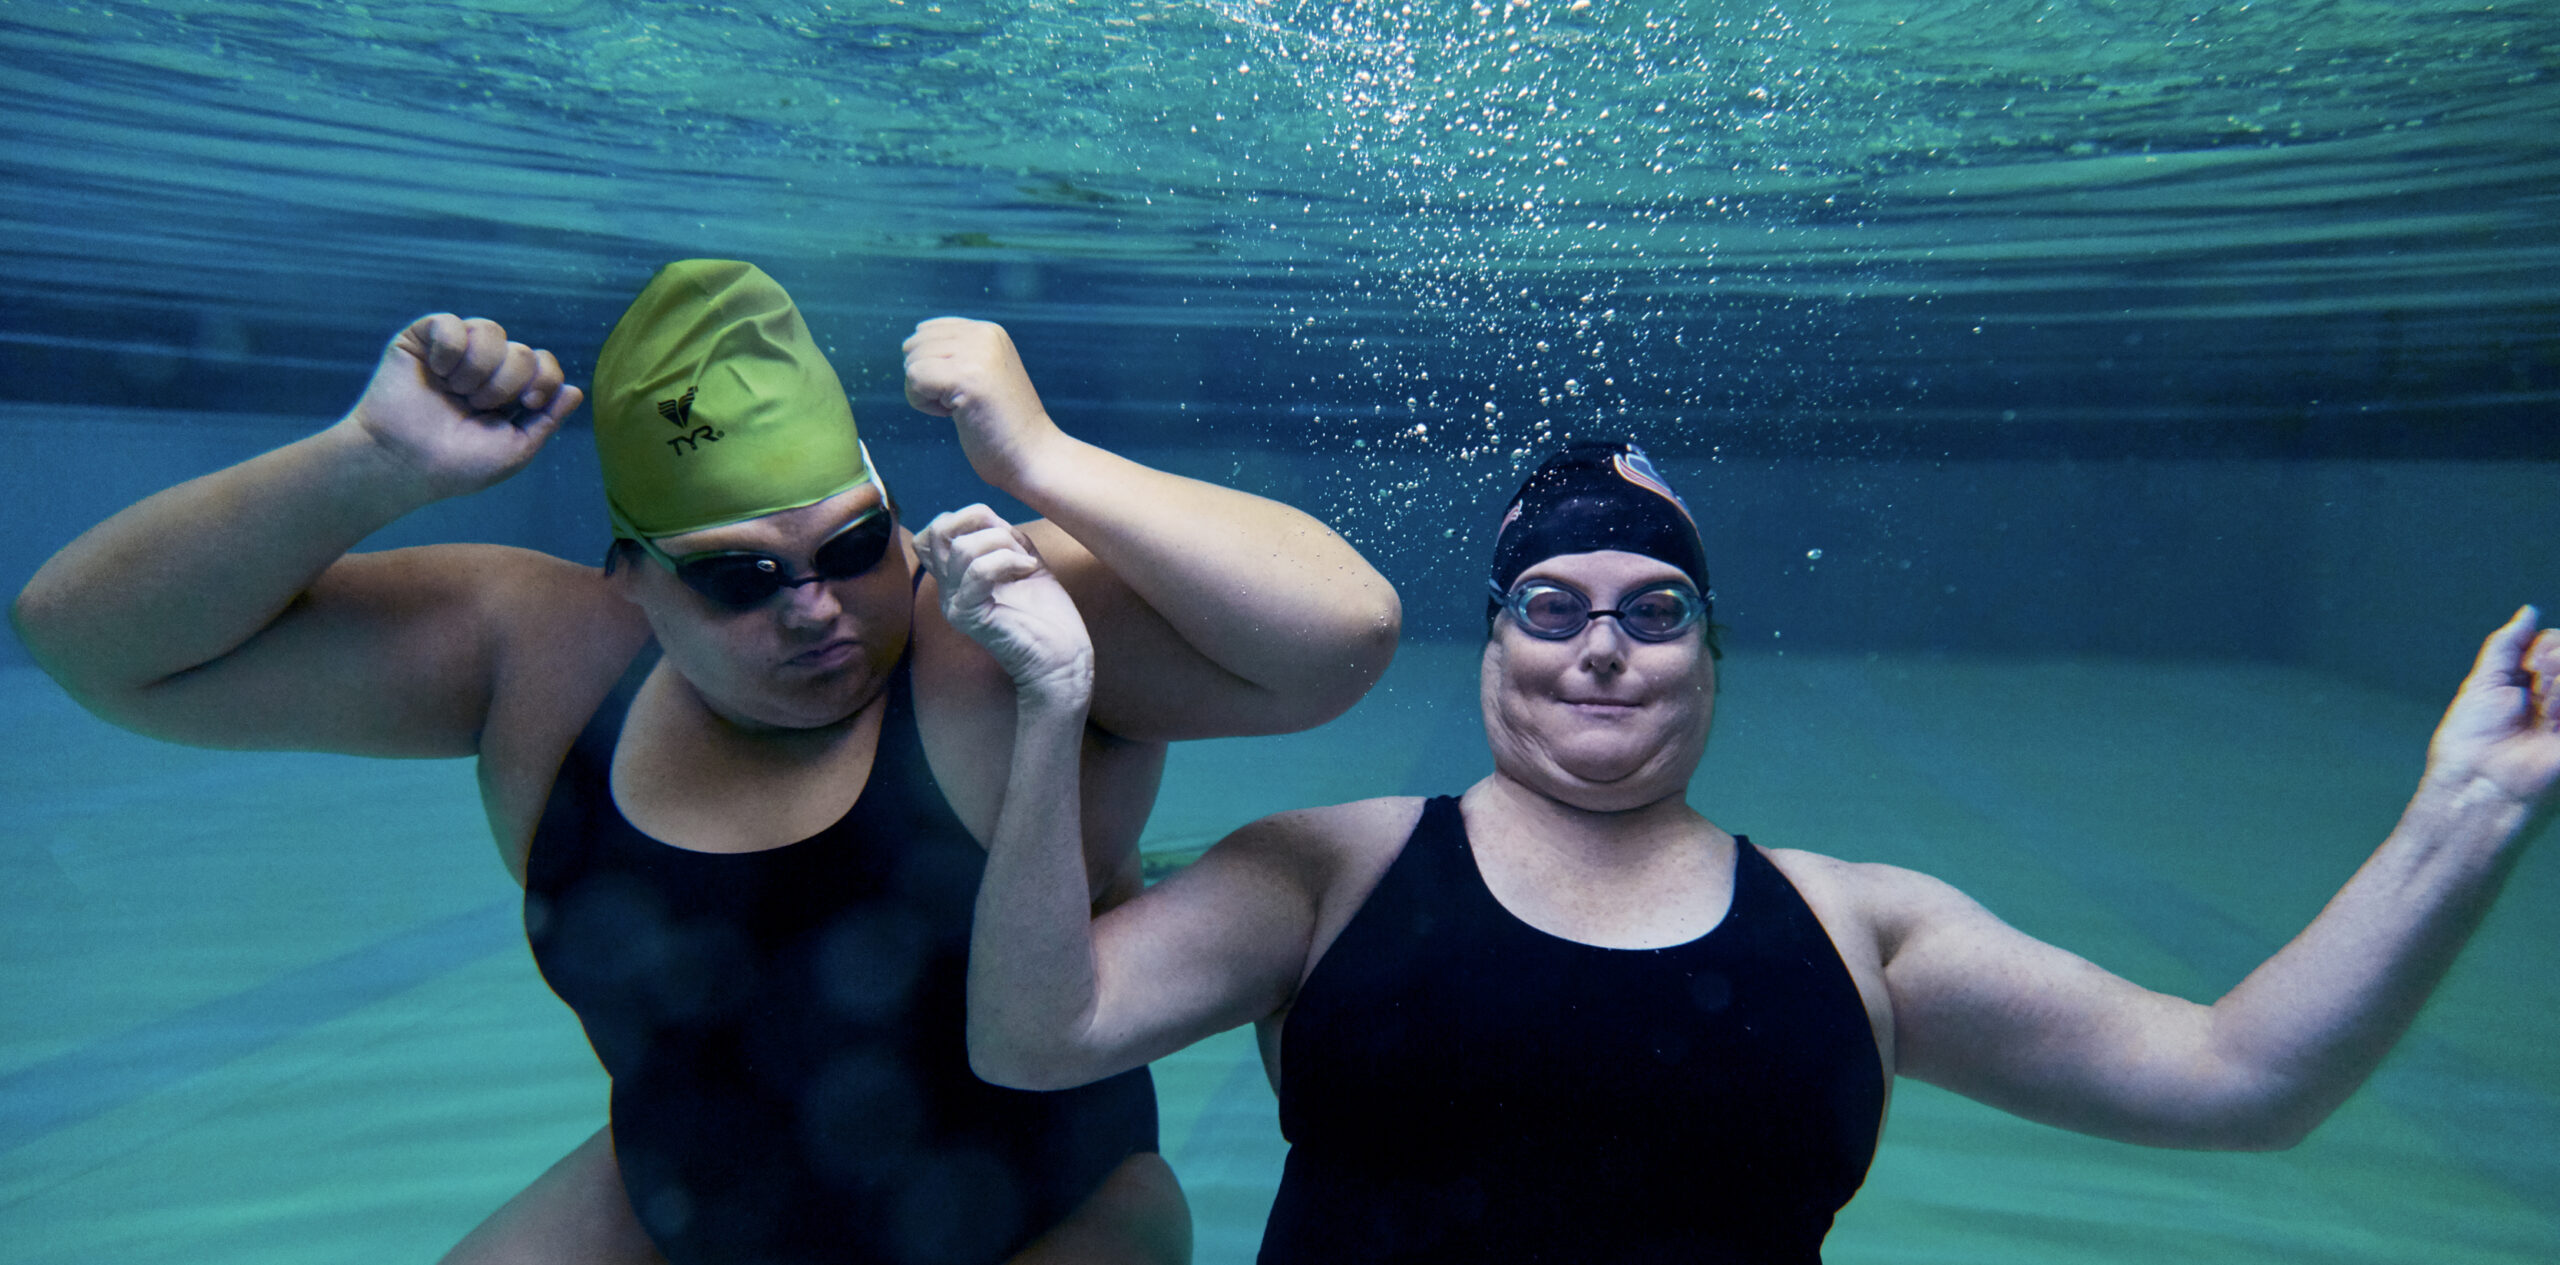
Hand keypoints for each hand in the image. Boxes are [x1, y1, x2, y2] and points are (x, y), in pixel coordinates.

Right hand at [342, 314, 582, 499]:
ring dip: (478, 368)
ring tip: (457, 392)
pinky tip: (436, 372)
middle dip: (506, 383)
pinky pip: (451, 323)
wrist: (403, 462)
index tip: (528, 403)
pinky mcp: (422, 339)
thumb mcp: (515, 450)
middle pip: (521, 351)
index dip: (544, 378)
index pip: (544, 364)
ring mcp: (455, 351)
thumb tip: (575, 390)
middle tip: (477, 407)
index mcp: (509, 393)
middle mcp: (485, 368)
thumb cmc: (457, 465)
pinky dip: (449, 350)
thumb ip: (547, 420)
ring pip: (490, 331)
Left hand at [902, 317, 1063, 490]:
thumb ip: (954, 354)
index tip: (963, 388)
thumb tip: (908, 345)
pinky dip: (925, 404)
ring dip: (926, 395)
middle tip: (962, 401)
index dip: (932, 364)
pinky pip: (915, 380)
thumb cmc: (1002, 425)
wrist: (1033, 456)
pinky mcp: (967, 377)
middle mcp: (983, 334)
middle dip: (926, 379)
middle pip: (916, 345)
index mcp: (988, 331)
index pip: (928, 330)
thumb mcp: (982, 373)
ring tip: (961, 408)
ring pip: (912, 363)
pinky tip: (955, 415)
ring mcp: (976, 354)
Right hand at [919, 505, 1093, 707]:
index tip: (1006, 534)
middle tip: (1012, 540)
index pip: (933, 532)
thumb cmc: (1048, 616)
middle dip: (978, 519)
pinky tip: (1029, 569)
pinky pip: (978, 571)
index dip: (967, 517)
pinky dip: (1008, 560)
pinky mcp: (970, 617)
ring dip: (1002, 543)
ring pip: (962, 549)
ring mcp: (954, 605)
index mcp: (956, 579)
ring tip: (1026, 561)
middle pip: (935, 532)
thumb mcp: (1023, 562)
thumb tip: (990, 518)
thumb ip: (1003, 538)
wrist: (1062, 660)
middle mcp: (947, 591)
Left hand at [2423, 606, 2559, 816]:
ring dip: (2559, 687)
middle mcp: (2555, 694)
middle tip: (2534, 696)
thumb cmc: (2472, 738)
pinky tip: (2554, 722)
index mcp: (2529, 682)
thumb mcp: (2484, 681)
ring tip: (2544, 713)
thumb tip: (2529, 611)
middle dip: (2552, 665)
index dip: (2541, 650)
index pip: (2552, 640)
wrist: (2481, 781)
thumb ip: (2507, 644)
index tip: (2524, 671)